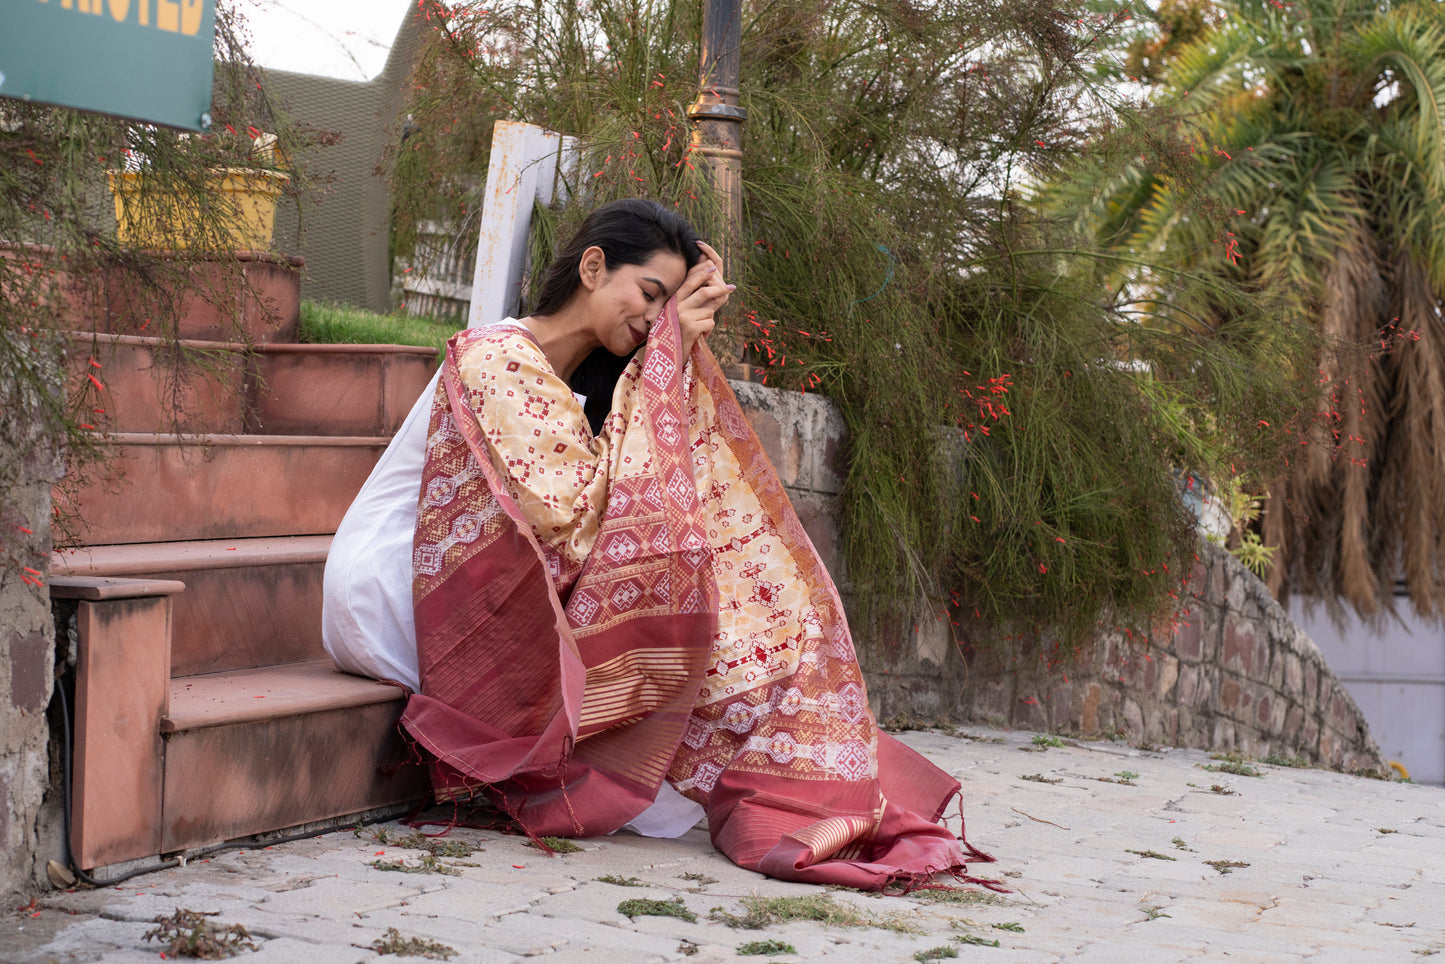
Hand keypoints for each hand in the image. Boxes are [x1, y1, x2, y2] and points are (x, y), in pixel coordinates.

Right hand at [674, 240, 732, 357]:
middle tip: (731, 287)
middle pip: (703, 292)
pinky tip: (700, 335)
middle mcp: (677, 307)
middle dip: (719, 289)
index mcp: (673, 300)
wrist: (666, 355)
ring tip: (701, 326)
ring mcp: (683, 317)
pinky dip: (709, 330)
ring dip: (709, 318)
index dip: (701, 272)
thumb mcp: (679, 313)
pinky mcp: (691, 329)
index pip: (689, 281)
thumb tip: (705, 285)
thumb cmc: (676, 331)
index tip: (713, 266)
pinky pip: (710, 323)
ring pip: (709, 310)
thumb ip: (691, 299)